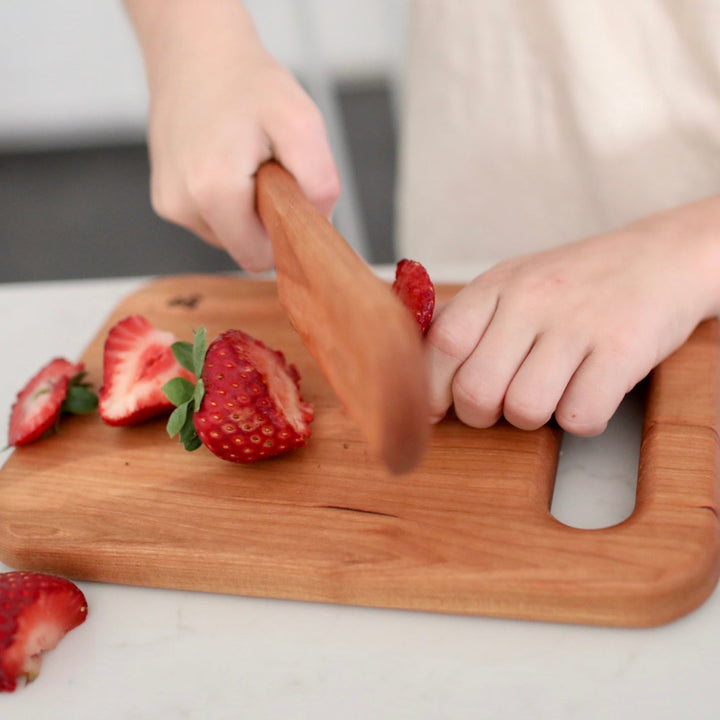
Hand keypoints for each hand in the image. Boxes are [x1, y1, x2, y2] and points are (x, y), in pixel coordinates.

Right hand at [128, 0, 339, 271]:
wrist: (196, 52)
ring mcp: (169, 204)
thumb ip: (319, 183)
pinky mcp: (164, 199)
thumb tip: (318, 226)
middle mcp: (182, 205)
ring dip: (246, 208)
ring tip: (244, 160)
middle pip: (244, 250)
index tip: (289, 197)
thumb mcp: (302, 123)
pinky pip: (210, 220)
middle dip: (265, 220)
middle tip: (268, 171)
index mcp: (212, 193)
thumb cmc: (248, 84)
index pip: (260, 257)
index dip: (284, 235)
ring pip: (228, 236)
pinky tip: (225, 162)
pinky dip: (226, 200)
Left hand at [425, 202, 718, 435]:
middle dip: (482, 414)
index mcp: (497, 285)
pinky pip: (579, 417)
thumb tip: (419, 372)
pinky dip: (581, 420)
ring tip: (552, 392)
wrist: (663, 256)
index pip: (442, 345)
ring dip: (534, 418)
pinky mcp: (623, 350)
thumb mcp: (513, 283)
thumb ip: (468, 321)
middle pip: (476, 390)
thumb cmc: (576, 281)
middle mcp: (532, 300)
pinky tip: (588, 394)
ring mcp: (577, 324)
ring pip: (525, 410)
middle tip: (503, 403)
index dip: (430, 388)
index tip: (436, 410)